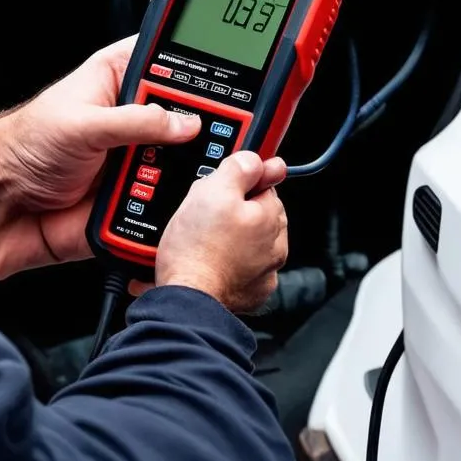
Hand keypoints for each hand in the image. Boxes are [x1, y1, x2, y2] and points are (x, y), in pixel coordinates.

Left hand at [0, 38, 201, 279]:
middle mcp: (134, 118)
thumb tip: (186, 122)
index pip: (171, 61)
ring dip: (191, 171)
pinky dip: (177, 207)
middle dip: (206, 127)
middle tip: (218, 135)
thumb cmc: (23, 149)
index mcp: (119, 80)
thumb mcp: (81, 125)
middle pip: (191, 115)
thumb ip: (137, 121)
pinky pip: (171, 203)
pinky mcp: (138, 198)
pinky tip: (176, 206)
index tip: (231, 72)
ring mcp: (139, 158)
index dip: (199, 65)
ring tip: (189, 176)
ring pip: (188, 162)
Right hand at [156, 152, 288, 312]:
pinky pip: (239, 270)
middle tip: (205, 213)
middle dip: (234, 211)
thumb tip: (257, 160)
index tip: (223, 185)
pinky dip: (226, 265)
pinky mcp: (248, 294)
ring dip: (230, 239)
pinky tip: (206, 261)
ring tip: (201, 240)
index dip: (240, 182)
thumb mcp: (213, 190)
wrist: (186, 300)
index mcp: (270, 217)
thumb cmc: (197, 249)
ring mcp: (262, 273)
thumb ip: (239, 169)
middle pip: (256, 215)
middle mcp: (274, 247)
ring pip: (248, 244)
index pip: (264, 185)